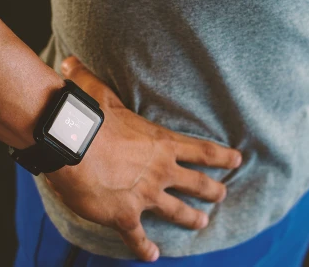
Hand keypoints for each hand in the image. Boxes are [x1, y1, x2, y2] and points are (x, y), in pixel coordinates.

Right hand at [45, 56, 241, 261]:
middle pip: (197, 183)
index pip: (201, 150)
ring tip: (201, 223)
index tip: (237, 160)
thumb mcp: (95, 93)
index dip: (221, 156)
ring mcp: (145, 195)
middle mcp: (160, 171)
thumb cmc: (89, 118)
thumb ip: (88, 77)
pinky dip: (145, 248)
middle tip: (222, 194)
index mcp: (160, 143)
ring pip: (178, 211)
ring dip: (191, 218)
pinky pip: (138, 237)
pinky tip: (152, 255)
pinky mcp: (124, 215)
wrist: (72, 146)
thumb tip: (70, 60)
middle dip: (213, 190)